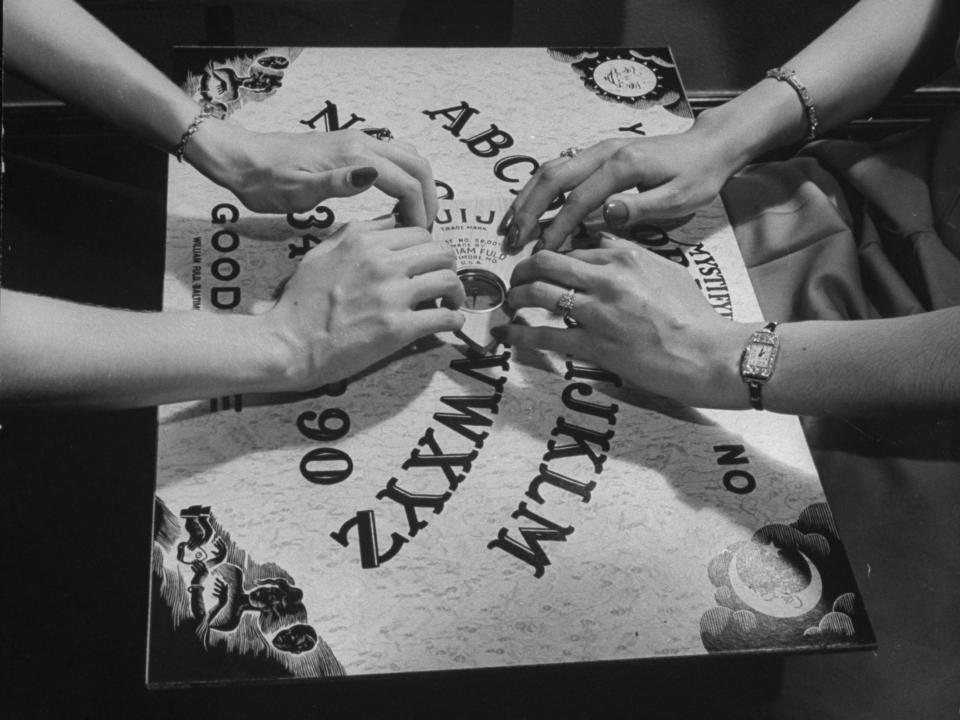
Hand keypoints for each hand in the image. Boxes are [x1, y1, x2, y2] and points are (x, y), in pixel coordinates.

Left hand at [187, 122, 438, 227]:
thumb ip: (336, 184)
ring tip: (414, 219)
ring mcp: (358, 141)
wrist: (241, 158)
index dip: (420, 213)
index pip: (408, 183)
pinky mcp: (351, 146)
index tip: (419, 240)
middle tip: (425, 232)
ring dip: (421, 187)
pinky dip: (406, 178)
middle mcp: (362, 142)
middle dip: (430, 199)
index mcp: (354, 155)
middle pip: (418, 166)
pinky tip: (395, 203)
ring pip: (409, 158)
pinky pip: (394, 157)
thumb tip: (372, 176)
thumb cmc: (264, 181)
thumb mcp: (296, 191)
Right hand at [260, 217, 464, 391]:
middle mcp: (380, 261)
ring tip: (450, 302)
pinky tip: (449, 324)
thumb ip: (356, 234)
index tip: (427, 261)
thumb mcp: (321, 253)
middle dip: (447, 265)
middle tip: (443, 280)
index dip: (427, 247)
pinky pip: (445, 317)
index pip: (417, 230)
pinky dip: (454, 320)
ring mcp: (391, 294)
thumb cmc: (300, 304)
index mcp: (363, 240)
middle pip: (441, 250)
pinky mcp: (398, 327)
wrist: (287, 345)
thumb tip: (388, 224)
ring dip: (456, 292)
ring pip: (449, 279)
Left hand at [493, 235, 756, 408]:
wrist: (709, 354)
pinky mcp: (593, 344)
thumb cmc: (695, 317)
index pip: (573, 242)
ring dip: (516, 296)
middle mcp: (608, 276)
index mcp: (626, 256)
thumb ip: (636, 258)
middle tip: (516, 277)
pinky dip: (519, 333)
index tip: (539, 257)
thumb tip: (613, 250)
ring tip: (510, 302)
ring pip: (538, 291)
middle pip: (547, 260)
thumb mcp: (669, 272)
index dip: (551, 249)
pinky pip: (544, 334)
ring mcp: (598, 310)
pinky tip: (507, 333)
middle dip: (524, 268)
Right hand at [503, 125, 734, 251]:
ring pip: (550, 169)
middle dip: (528, 210)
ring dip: (527, 197)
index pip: (579, 199)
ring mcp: (598, 150)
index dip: (557, 226)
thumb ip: (641, 207)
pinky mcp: (598, 154)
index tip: (542, 251)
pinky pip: (560, 169)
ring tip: (510, 225)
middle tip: (512, 239)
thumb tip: (605, 214)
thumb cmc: (697, 177)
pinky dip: (538, 188)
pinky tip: (528, 208)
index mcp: (623, 165)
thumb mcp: (678, 199)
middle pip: (553, 177)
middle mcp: (604, 152)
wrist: (708, 147)